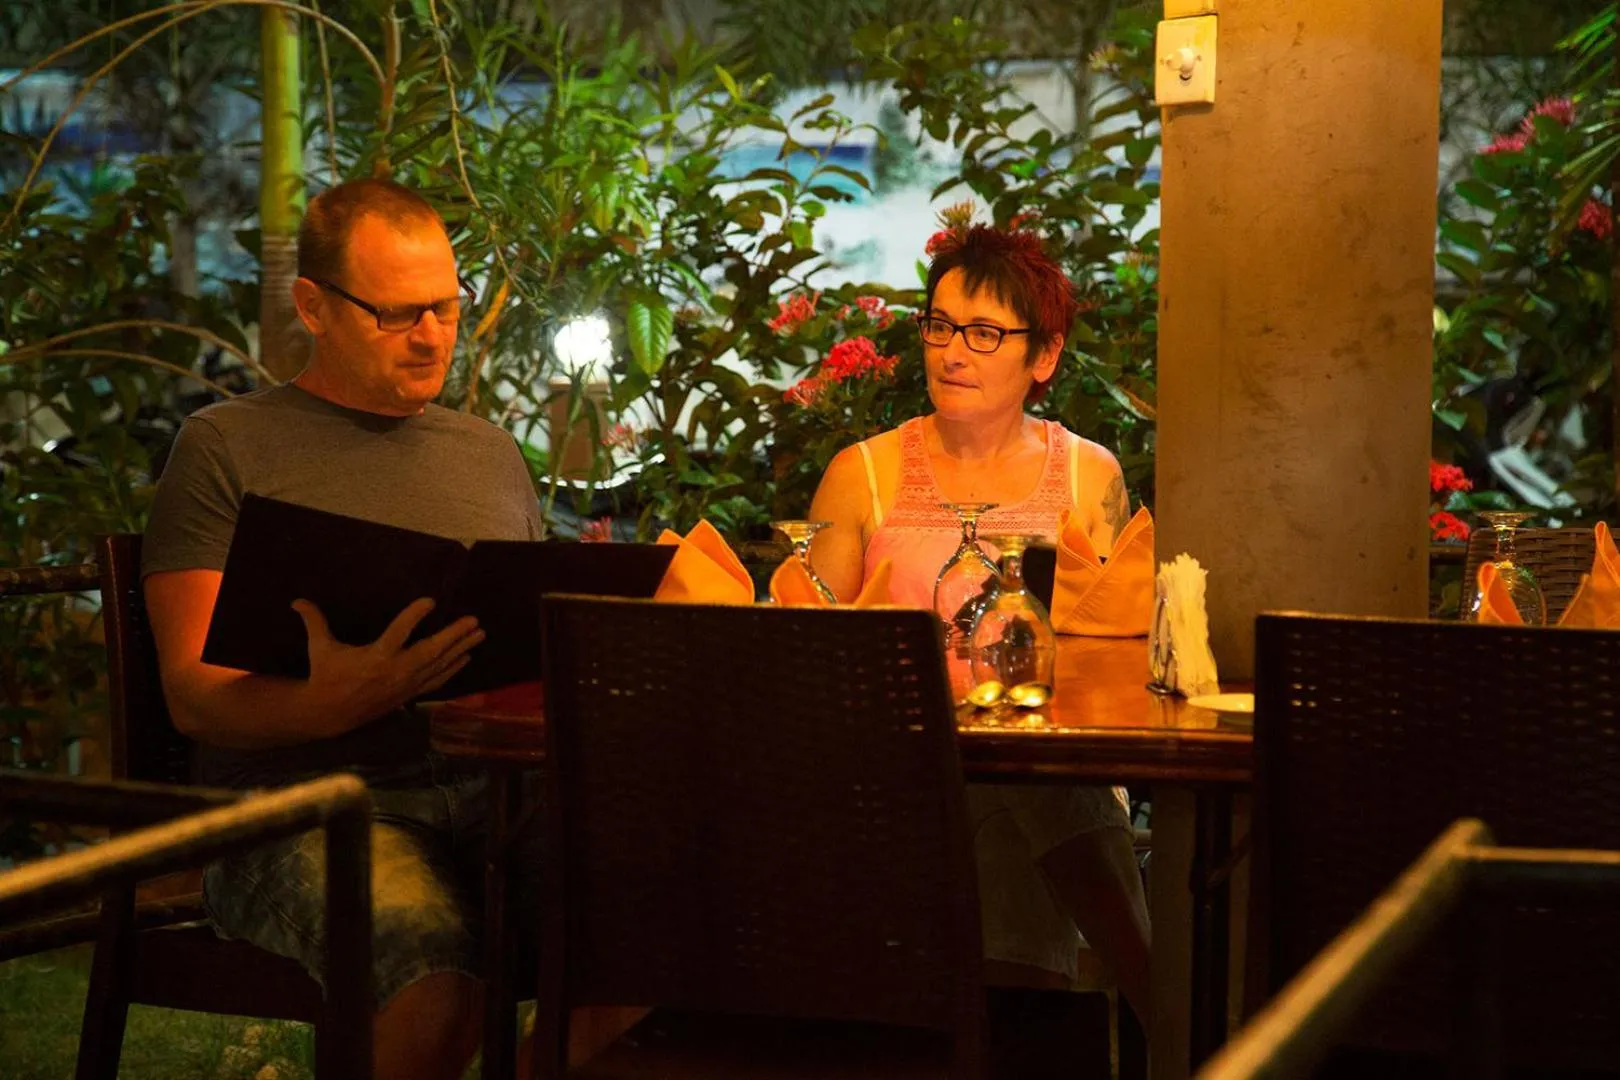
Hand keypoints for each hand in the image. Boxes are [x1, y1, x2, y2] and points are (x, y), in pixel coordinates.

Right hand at [291, 597, 484, 729]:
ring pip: (439, 665)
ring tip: (480, 634)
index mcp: (375, 657)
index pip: (399, 632)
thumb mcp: (320, 648)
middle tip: (473, 620)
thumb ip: (314, 621)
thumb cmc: (326, 675)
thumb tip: (296, 600)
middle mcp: (395, 671)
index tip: (430, 601)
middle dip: (454, 635)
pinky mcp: (409, 694)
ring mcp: (405, 684)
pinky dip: (453, 669)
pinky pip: (437, 681)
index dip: (414, 616)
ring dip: (461, 648)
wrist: (330, 713)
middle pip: (431, 651)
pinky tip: (467, 657)